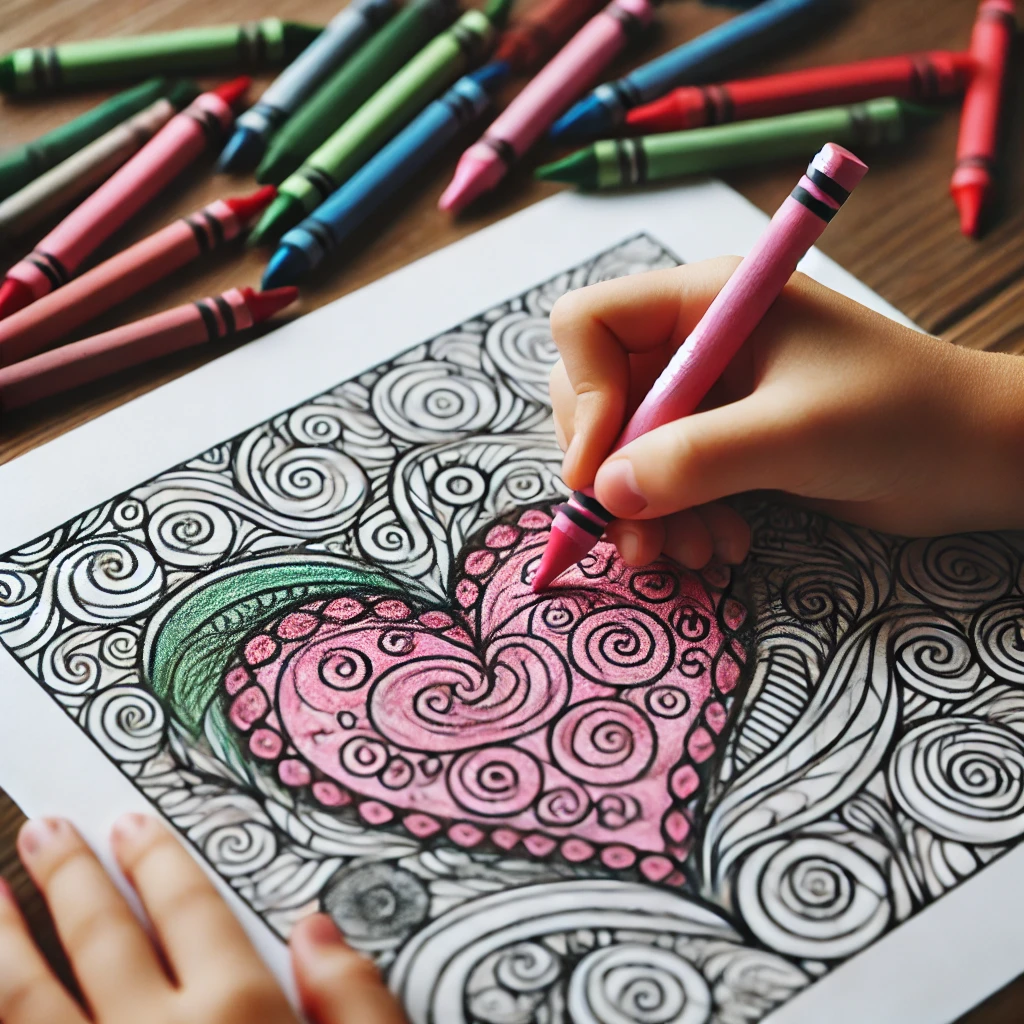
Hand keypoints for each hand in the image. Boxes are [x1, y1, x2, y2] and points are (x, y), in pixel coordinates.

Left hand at [0, 815, 407, 1023]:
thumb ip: (356, 1000)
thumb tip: (317, 926)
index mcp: (240, 1019)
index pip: (190, 911)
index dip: (159, 862)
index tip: (131, 824)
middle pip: (101, 939)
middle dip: (70, 879)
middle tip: (45, 828)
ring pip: (30, 1002)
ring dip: (5, 941)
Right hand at [549, 256, 1023, 566]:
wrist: (973, 459)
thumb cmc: (901, 418)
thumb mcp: (795, 434)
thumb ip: (695, 459)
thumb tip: (605, 492)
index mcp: (704, 302)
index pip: (589, 326)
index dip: (585, 398)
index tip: (602, 473)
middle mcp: (692, 343)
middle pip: (595, 398)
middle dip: (612, 474)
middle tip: (641, 537)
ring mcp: (705, 395)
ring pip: (624, 452)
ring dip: (646, 513)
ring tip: (694, 556)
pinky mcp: (721, 443)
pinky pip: (663, 483)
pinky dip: (676, 522)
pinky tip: (721, 547)